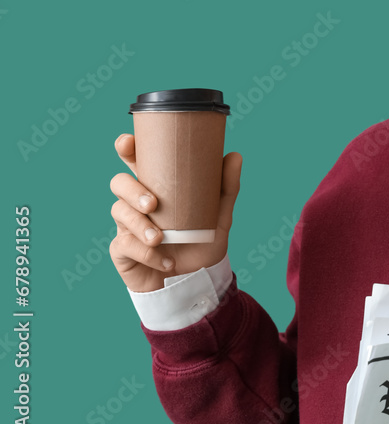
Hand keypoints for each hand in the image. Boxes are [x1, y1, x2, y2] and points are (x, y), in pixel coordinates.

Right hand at [108, 133, 241, 292]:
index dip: (126, 148)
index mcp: (156, 188)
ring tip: (160, 238)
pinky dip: (147, 254)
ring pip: (118, 212)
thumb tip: (234, 155)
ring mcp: (126, 225)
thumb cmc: (201, 242)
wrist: (194, 280)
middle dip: (131, 190)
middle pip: (119, 183)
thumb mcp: (219, 216)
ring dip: (138, 224)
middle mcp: (137, 203)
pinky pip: (125, 246)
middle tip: (153, 204)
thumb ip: (227, 188)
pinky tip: (166, 261)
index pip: (135, 162)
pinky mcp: (122, 250)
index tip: (128, 142)